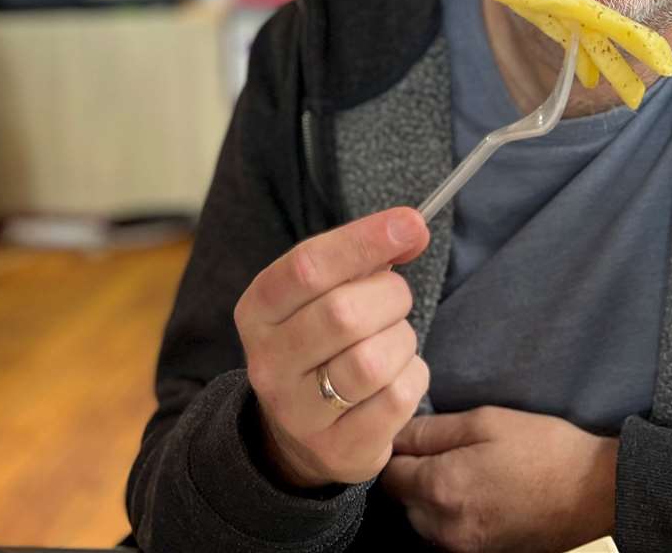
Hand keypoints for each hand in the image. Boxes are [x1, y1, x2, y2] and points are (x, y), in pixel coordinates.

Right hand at [233, 207, 430, 488]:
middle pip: (344, 313)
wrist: (296, 434)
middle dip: (390, 296)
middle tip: (396, 298)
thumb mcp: (321, 295)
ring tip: (394, 341)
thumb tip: (411, 229)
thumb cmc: (320, 344)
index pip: (307, 267)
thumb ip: (361, 258)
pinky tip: (398, 376)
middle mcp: (268, 363)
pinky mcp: (339, 449)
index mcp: (258, 311)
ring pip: (373, 361)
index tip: (411, 223)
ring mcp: (299, 413)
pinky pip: (397, 399)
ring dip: (403, 340)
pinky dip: (413, 377)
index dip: (364, 240)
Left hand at [382, 407, 617, 552]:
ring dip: (430, 496)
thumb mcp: (485, 421)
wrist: (594, 492)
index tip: (417, 435)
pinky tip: (477, 493)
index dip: (398, 447)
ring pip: (420, 518)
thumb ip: (432, 430)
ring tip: (465, 471)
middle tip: (446, 449)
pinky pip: (443, 534)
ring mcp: (460, 547)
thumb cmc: (542, 448)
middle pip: (401, 498)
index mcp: (441, 487)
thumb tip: (395, 433)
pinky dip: (449, 514)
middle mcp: (443, 526)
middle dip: (414, 473)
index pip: (388, 470)